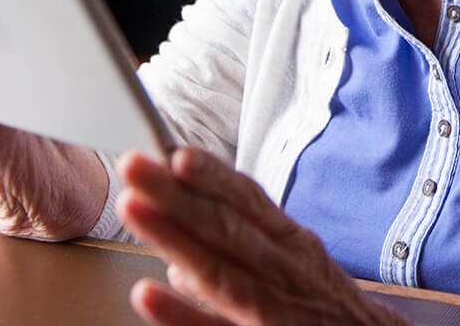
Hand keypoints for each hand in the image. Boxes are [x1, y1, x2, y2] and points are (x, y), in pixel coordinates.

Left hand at [117, 147, 405, 325]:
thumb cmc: (327, 310)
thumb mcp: (297, 269)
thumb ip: (244, 254)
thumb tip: (176, 256)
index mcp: (291, 243)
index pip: (248, 201)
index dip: (212, 175)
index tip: (176, 151)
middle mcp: (286, 268)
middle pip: (226, 226)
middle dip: (177, 192)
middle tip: (133, 164)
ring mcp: (276, 308)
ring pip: (220, 269)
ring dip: (174, 236)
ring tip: (133, 208)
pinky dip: (182, 314)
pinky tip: (146, 294)